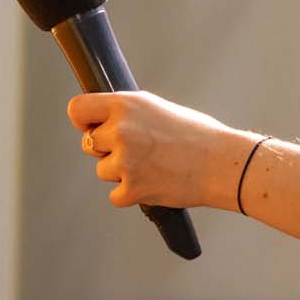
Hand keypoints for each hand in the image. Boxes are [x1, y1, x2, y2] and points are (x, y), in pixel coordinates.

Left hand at [68, 90, 256, 212]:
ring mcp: (124, 161)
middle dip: (107, 150)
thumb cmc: (198, 135)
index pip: (78, 109)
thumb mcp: (158, 108)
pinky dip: (131, 194)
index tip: (92, 127)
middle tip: (137, 151)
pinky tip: (154, 182)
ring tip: (153, 166)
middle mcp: (120, 130)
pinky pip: (115, 195)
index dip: (83, 120)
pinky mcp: (131, 188)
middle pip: (88, 144)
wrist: (221, 164)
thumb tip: (104, 121)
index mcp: (126, 104)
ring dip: (121, 173)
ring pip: (102, 170)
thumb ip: (128, 113)